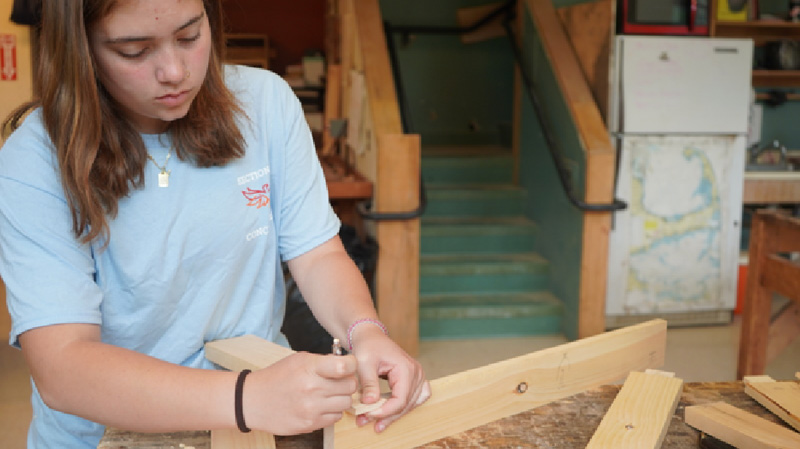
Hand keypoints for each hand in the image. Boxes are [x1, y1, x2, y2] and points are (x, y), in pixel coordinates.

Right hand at [242, 352, 357, 434]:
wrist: (252, 401)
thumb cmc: (277, 377)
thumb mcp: (298, 359)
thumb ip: (323, 361)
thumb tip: (346, 365)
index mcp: (310, 368)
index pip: (346, 366)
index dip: (352, 365)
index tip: (348, 365)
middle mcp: (312, 388)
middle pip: (350, 386)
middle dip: (347, 382)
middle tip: (338, 381)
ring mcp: (311, 409)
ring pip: (346, 403)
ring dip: (341, 398)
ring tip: (328, 394)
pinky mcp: (310, 424)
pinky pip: (335, 417)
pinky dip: (332, 411)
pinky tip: (321, 405)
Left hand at [350, 328, 430, 432]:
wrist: (371, 337)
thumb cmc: (368, 346)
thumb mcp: (364, 363)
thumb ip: (368, 383)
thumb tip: (370, 403)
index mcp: (406, 368)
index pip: (400, 399)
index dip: (384, 411)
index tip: (367, 414)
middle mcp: (416, 373)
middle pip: (405, 404)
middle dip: (385, 416)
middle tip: (364, 422)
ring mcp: (418, 377)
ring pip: (409, 405)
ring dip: (392, 415)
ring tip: (375, 423)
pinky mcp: (414, 380)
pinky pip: (414, 399)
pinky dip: (403, 407)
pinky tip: (390, 414)